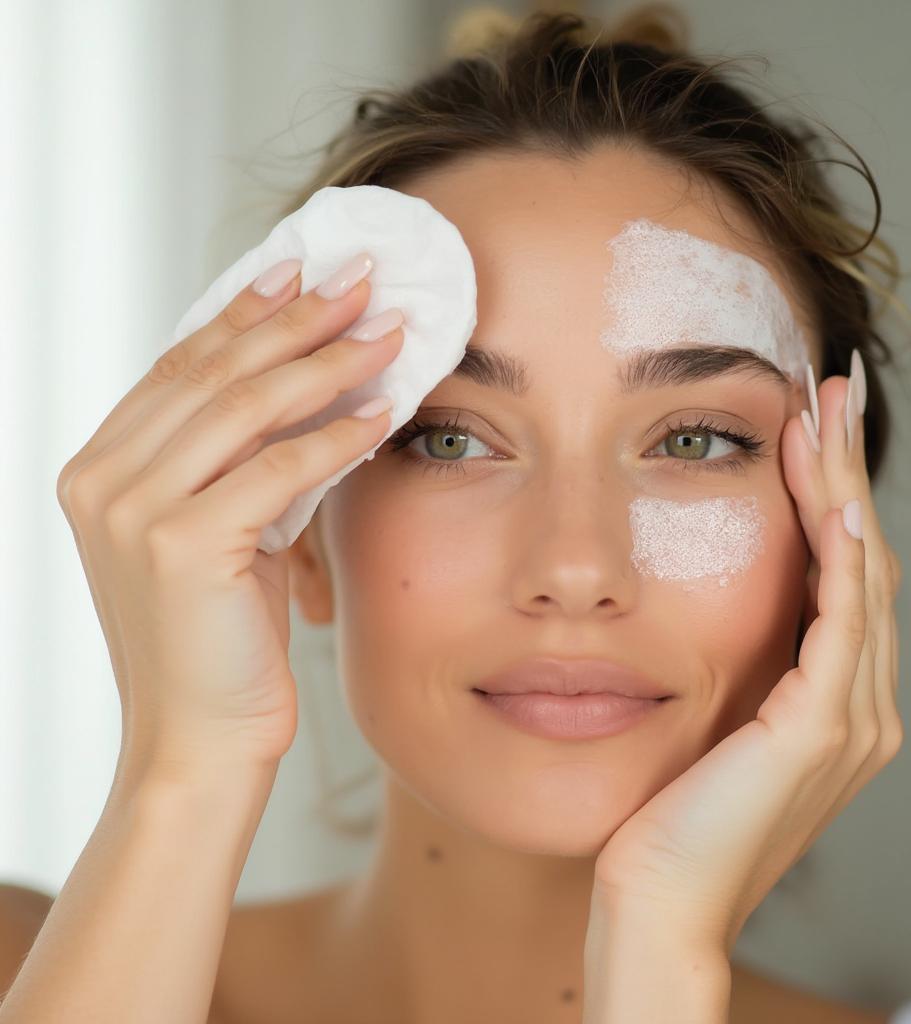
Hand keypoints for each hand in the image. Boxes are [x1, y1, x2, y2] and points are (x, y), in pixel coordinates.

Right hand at [56, 258, 403, 782]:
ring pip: (246, 407)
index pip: (182, 365)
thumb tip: (309, 385)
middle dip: (295, 318)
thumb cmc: (221, 640)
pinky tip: (382, 413)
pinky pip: (278, 469)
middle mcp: (104, 478)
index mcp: (103, 468)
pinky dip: (336, 438)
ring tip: (388, 333)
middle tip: (360, 279)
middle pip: (214, 370)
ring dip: (326, 363)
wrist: (201, 740)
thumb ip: (242, 462)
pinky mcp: (181, 544)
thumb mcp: (225, 532)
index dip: (245, 312)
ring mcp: (132, 510)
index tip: (301, 270)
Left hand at [591, 354, 903, 953]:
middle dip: (848, 469)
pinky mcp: (819, 731)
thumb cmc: (667, 813)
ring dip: (844, 489)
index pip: (843, 572)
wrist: (657, 902)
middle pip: (863, 557)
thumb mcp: (707, 718)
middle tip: (833, 391)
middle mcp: (860, 704)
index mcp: (833, 700)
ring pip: (860, 575)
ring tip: (827, 414)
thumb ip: (733, 665)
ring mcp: (850, 719)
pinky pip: (841, 625)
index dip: (832, 491)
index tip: (811, 423)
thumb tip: (711, 599)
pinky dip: (840, 558)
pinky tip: (831, 499)